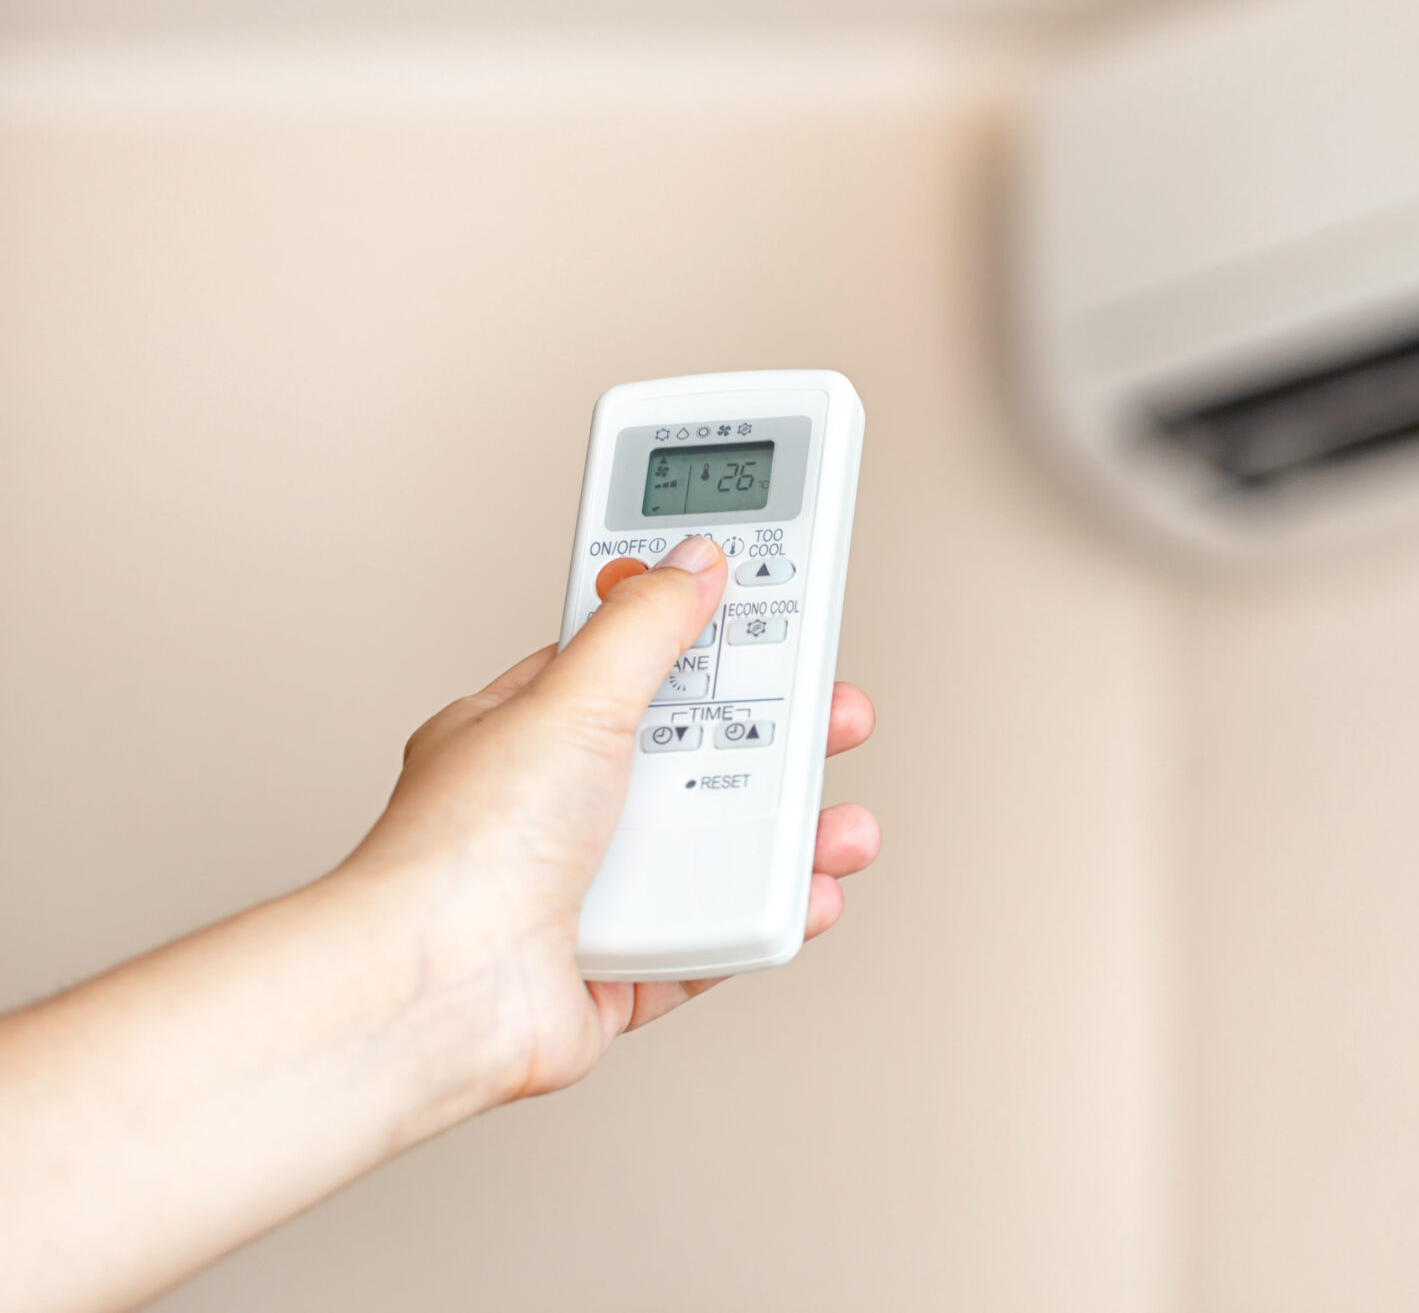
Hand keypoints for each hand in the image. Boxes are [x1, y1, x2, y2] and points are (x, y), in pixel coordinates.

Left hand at [339, 534, 879, 1101]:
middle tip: (832, 716)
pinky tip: (805, 893)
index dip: (702, 639)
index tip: (766, 617)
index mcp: (526, 734)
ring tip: (839, 826)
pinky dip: (765, 915)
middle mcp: (555, 811)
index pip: (630, 665)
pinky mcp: (618, 968)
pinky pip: (713, 936)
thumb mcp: (570, 701)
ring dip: (789, 834)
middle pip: (692, 758)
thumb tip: (690, 563)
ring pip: (713, 850)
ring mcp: (587, 894)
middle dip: (775, 738)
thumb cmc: (461, 855)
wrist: (437, 997)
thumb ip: (643, 627)